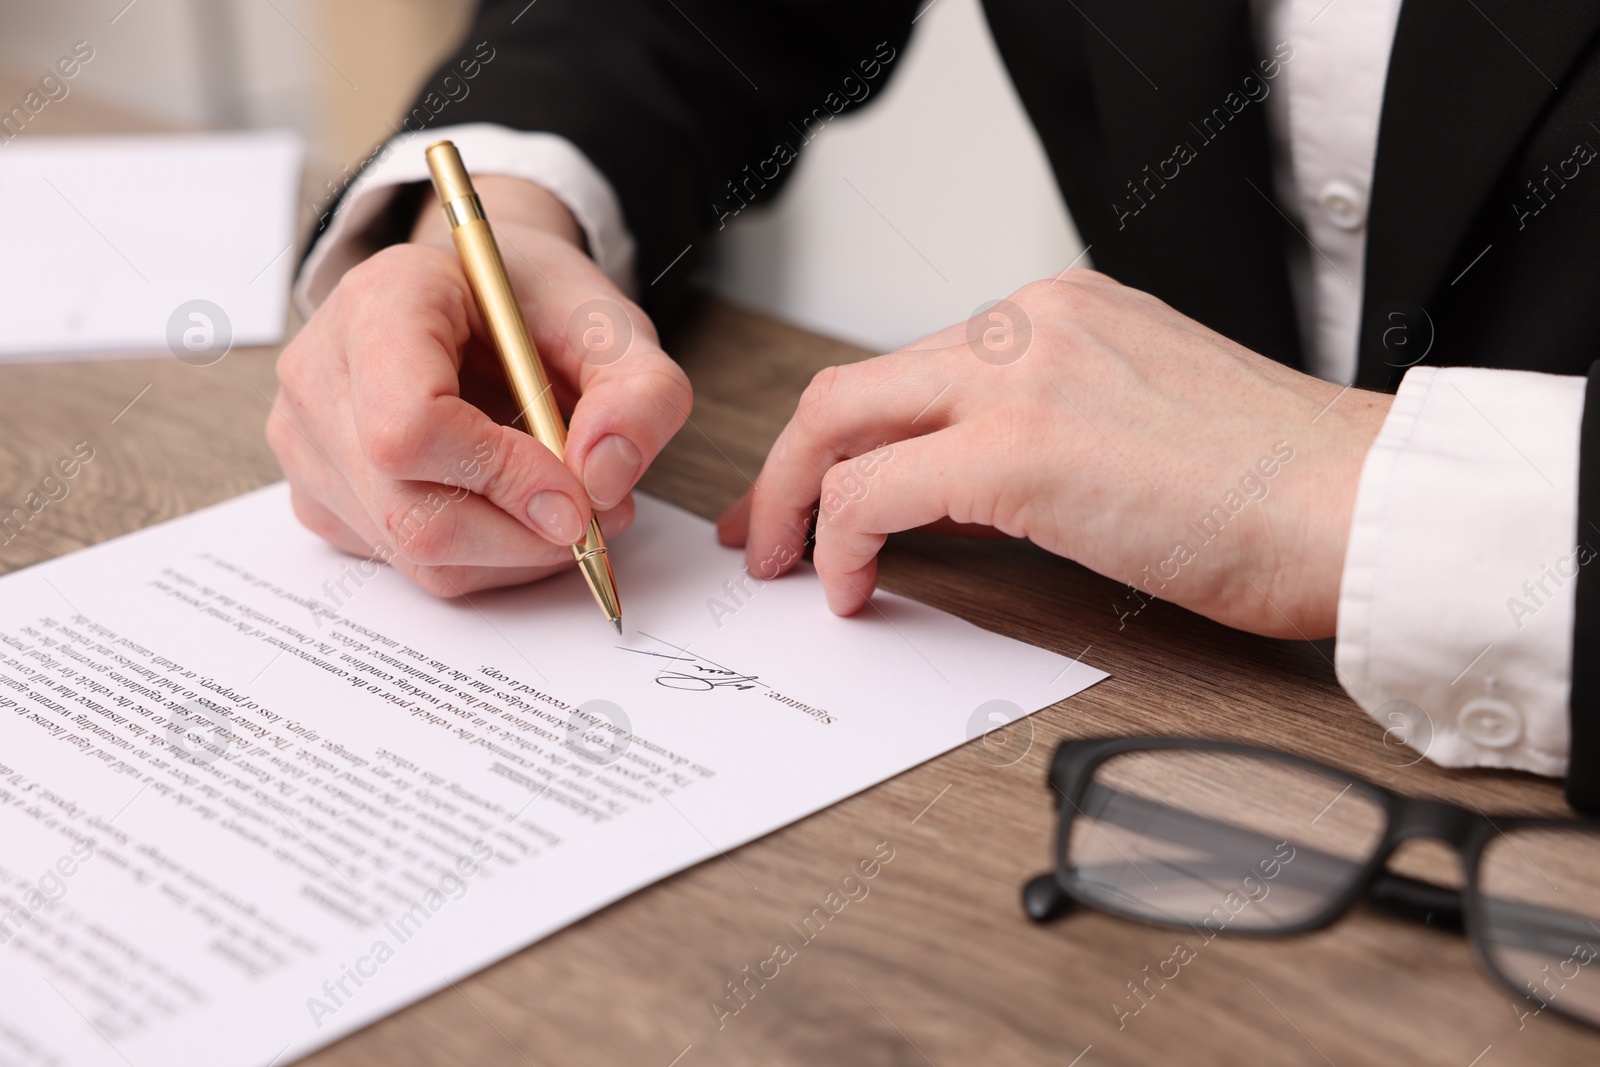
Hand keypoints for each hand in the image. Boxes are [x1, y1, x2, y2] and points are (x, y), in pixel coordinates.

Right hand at [268, 177, 690, 595]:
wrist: (480, 302)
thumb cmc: (533, 306)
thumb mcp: (613, 325)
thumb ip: (640, 392)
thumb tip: (605, 479)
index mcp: (381, 301)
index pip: (409, 426)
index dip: (503, 477)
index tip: (579, 494)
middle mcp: (321, 373)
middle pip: (410, 508)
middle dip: (523, 534)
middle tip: (598, 515)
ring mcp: (306, 442)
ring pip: (414, 551)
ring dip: (514, 552)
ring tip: (568, 504)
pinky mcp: (320, 497)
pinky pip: (408, 566)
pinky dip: (484, 559)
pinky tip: (515, 511)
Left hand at [717, 270, 1390, 638]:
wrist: (1360, 502)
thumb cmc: (1275, 487)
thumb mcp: (1138, 422)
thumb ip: (1040, 435)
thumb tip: (956, 498)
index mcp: (1060, 312)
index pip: (910, 368)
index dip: (844, 437)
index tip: (813, 490)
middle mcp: (1028, 323)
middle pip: (851, 384)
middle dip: (787, 464)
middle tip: (762, 531)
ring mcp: (1020, 378)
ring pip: (839, 420)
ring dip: (795, 500)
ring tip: (787, 568)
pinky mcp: (1020, 451)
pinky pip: (874, 493)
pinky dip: (840, 543)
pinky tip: (850, 589)